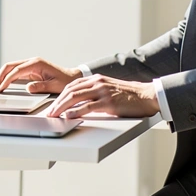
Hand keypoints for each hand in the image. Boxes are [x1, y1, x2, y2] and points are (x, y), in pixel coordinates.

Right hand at [0, 57, 82, 93]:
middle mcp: (31, 62)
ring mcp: (29, 65)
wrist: (71, 77)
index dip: (6, 80)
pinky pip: (13, 73)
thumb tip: (27, 88)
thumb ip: (41, 87)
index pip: (16, 70)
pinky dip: (4, 78)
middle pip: (9, 67)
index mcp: (36, 63)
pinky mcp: (28, 70)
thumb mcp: (55, 86)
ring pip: (9, 68)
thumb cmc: (65, 81)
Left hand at [44, 75, 159, 119]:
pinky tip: (69, 116)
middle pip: (70, 91)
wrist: (146, 96)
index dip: (60, 96)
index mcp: (96, 79)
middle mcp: (98, 83)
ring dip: (61, 107)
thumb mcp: (109, 90)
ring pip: (75, 97)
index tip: (53, 105)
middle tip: (49, 112)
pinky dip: (76, 112)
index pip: (72, 86)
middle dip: (57, 102)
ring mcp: (103, 92)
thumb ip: (95, 94)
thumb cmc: (129, 96)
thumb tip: (80, 105)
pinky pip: (88, 107)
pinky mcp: (108, 103)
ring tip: (54, 115)